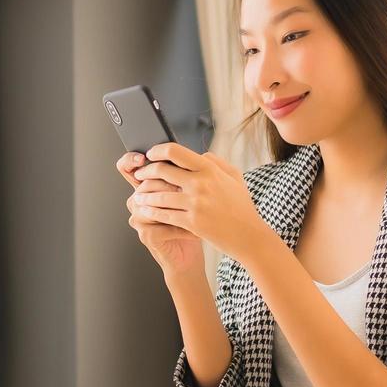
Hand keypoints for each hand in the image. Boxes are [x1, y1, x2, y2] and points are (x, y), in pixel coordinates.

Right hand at [116, 150, 203, 276]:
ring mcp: (139, 218)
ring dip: (176, 205)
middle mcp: (138, 201)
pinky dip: (182, 227)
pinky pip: (162, 224)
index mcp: (146, 188)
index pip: (128, 168)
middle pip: (144, 184)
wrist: (190, 254)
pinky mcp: (146, 234)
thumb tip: (194, 155)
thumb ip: (185, 174)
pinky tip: (194, 229)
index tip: (142, 158)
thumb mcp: (189, 193)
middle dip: (166, 183)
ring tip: (194, 207)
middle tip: (184, 187)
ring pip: (152, 203)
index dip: (130, 160)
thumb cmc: (192, 222)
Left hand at [129, 142, 257, 258]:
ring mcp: (195, 203)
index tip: (150, 154)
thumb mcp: (234, 177)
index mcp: (209, 169)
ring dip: (144, 195)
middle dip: (145, 172)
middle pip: (161, 171)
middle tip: (139, 175)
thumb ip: (216, 162)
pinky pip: (164, 215)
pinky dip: (152, 212)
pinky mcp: (192, 222)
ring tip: (138, 196)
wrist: (249, 235)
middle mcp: (201, 183)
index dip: (157, 151)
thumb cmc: (242, 207)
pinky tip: (146, 211)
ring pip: (159, 195)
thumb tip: (198, 154)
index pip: (175, 152)